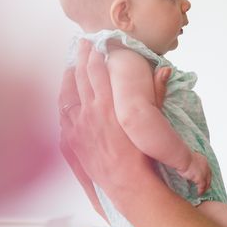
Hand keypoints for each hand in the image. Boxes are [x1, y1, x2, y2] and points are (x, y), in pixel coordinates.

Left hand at [59, 40, 159, 200]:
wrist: (128, 185)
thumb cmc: (143, 155)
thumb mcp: (152, 122)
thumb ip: (157, 93)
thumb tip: (164, 70)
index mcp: (109, 104)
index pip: (98, 69)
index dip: (96, 52)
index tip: (97, 42)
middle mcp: (90, 111)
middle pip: (81, 75)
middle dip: (81, 56)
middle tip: (83, 42)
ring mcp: (77, 125)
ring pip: (68, 91)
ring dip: (70, 73)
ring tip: (72, 62)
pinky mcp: (70, 139)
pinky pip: (62, 112)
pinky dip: (64, 97)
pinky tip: (66, 92)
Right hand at [177, 152, 211, 195]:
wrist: (183, 158)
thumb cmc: (182, 157)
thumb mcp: (188, 160)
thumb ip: (190, 164)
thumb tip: (187, 168)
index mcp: (203, 160)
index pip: (207, 169)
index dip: (206, 175)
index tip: (204, 179)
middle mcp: (205, 166)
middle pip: (209, 176)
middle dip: (208, 182)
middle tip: (205, 188)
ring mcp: (204, 172)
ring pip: (207, 182)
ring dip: (205, 188)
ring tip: (202, 192)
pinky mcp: (200, 178)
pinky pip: (202, 186)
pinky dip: (201, 190)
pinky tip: (199, 193)